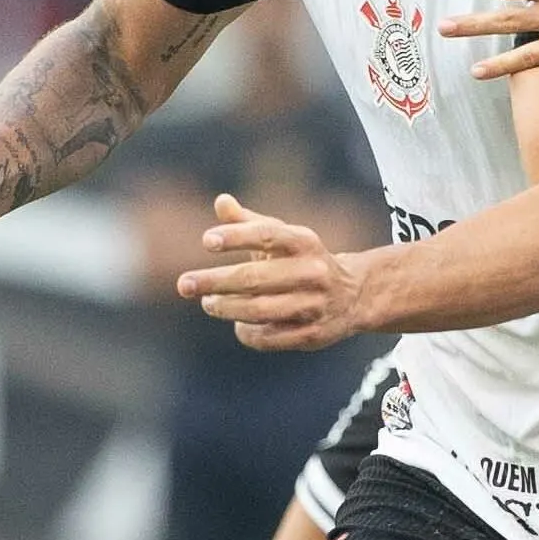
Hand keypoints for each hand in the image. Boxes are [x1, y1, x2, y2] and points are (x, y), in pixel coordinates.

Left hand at [180, 191, 369, 351]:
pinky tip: (236, 324)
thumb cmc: (303, 261)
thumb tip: (221, 201)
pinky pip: (270, 338)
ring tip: (207, 302)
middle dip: (215, 281)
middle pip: (255, 279)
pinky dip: (247, 332)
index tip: (206, 241)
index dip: (237, 237)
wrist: (354, 296)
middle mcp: (313, 272)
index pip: (268, 235)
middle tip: (185, 284)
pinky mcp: (312, 335)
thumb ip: (249, 222)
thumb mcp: (283, 237)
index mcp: (305, 242)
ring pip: (260, 310)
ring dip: (227, 308)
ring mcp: (314, 305)